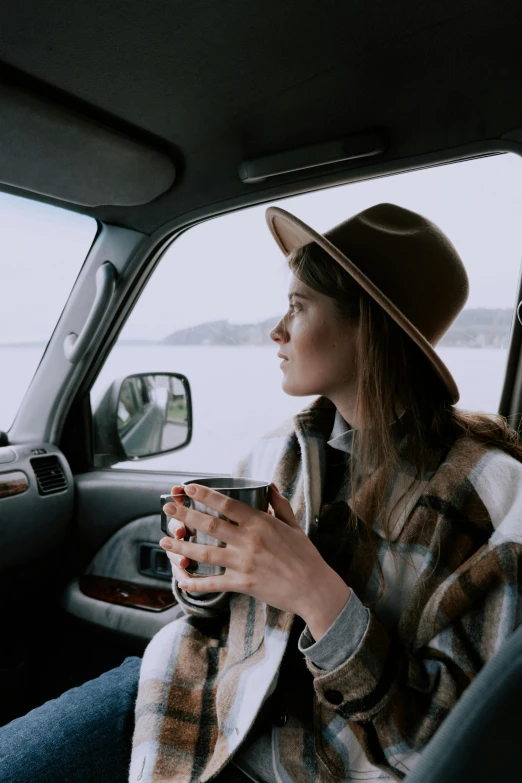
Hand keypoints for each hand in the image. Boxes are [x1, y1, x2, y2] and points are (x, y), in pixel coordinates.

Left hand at [159, 482, 350, 626]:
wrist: (313, 589)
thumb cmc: (305, 556)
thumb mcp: (293, 525)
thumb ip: (279, 504)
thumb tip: (269, 485)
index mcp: (261, 523)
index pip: (227, 504)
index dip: (205, 494)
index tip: (188, 488)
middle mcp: (249, 541)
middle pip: (210, 525)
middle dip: (185, 514)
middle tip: (167, 507)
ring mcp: (243, 563)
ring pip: (205, 552)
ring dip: (182, 545)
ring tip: (165, 539)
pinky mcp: (241, 584)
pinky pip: (212, 583)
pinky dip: (194, 582)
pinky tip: (180, 577)